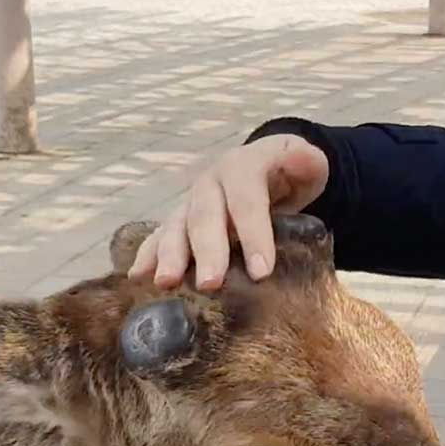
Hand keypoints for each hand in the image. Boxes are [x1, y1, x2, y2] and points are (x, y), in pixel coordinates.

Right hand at [129, 134, 329, 290]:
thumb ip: (305, 161)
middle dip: (206, 252)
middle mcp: (210, 184)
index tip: (261, 272)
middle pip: (206, 217)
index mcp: (241, 167)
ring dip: (170, 255)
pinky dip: (148, 255)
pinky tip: (138, 276)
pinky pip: (160, 236)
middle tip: (210, 284)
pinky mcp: (181, 220)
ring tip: (166, 283)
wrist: (268, 166)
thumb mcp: (307, 160)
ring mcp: (192, 202)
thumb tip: (304, 162)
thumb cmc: (290, 172)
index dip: (253, 234)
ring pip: (176, 226)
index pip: (247, 201)